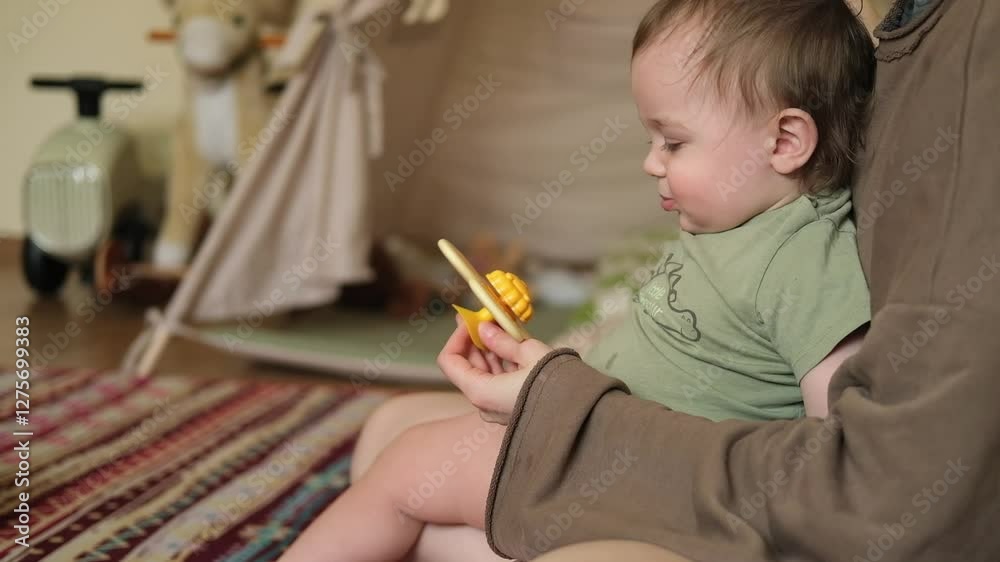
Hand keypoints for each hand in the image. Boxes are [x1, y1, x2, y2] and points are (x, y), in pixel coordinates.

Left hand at [437, 314, 552, 423]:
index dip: (457, 336)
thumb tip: (484, 328)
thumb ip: (502, 340)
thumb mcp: (529, 353)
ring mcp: (498, 409)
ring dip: (490, 350)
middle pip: (468, 367)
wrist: (583, 415)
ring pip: (485, 374)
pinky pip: (499, 383)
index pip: (450, 362)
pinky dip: (502, 364)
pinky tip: (513, 347)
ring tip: (503, 328)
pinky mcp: (512, 409)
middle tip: (485, 317)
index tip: (472, 319)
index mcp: (481, 391)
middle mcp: (484, 404)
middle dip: (475, 340)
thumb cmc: (556, 384)